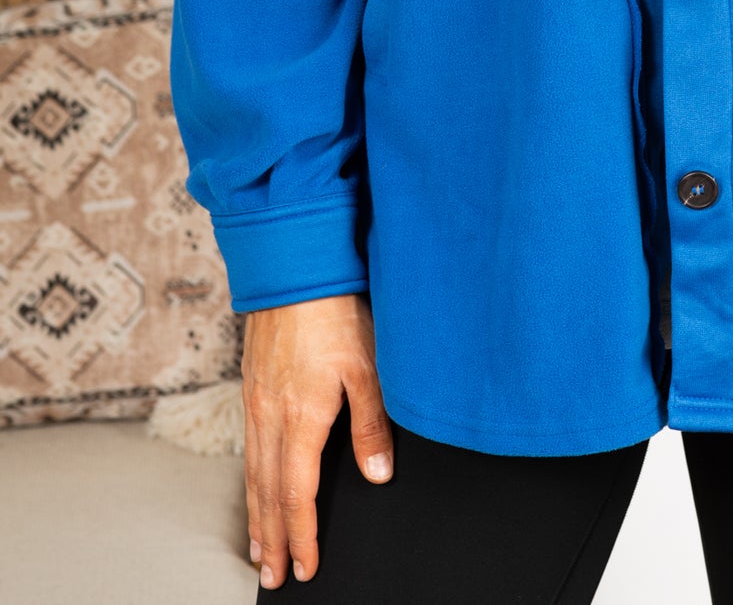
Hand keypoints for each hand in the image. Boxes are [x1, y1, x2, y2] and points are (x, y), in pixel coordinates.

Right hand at [242, 291, 392, 587]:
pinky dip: (250, 480)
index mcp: (300, 418)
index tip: (305, 566)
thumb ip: (372, 424)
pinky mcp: (251, 386)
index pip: (297, 493)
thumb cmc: (334, 310)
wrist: (293, 266)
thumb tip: (377, 473)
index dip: (302, 534)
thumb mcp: (367, 366)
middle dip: (273, 538)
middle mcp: (270, 416)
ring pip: (253, 473)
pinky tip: (255, 487)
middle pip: (268, 492)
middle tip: (272, 577)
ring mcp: (256, 402)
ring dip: (257, 515)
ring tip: (259, 549)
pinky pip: (247, 448)